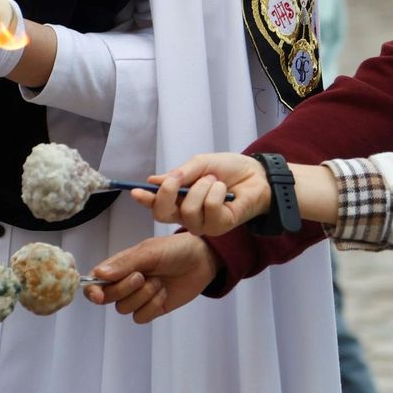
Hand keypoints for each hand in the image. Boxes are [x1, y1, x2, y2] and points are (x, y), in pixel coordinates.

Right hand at [84, 233, 221, 323]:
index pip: (96, 281)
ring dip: (143, 296)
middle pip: (108, 297)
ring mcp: (139, 297)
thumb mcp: (150, 252)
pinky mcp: (152, 309)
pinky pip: (140, 317)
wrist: (202, 260)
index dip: (92, 290)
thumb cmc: (175, 250)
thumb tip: (98, 274)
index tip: (98, 295)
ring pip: (124, 308)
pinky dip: (152, 306)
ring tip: (159, 282)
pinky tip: (164, 293)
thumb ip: (125, 263)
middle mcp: (126, 282)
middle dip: (124, 289)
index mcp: (120, 265)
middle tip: (142, 276)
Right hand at [128, 152, 271, 235]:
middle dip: (167, 193)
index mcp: (179, 200)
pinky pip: (210, 209)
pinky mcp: (220, 228)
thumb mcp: (201, 164)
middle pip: (163, 214)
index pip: (156, 205)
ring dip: (202, 187)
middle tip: (178, 177)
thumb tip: (154, 180)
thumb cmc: (228, 169)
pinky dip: (216, 193)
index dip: (145, 200)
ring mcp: (203, 224)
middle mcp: (187, 215)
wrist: (256, 174)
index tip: (136, 191)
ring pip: (188, 210)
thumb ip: (180, 173)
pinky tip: (224, 190)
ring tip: (214, 180)